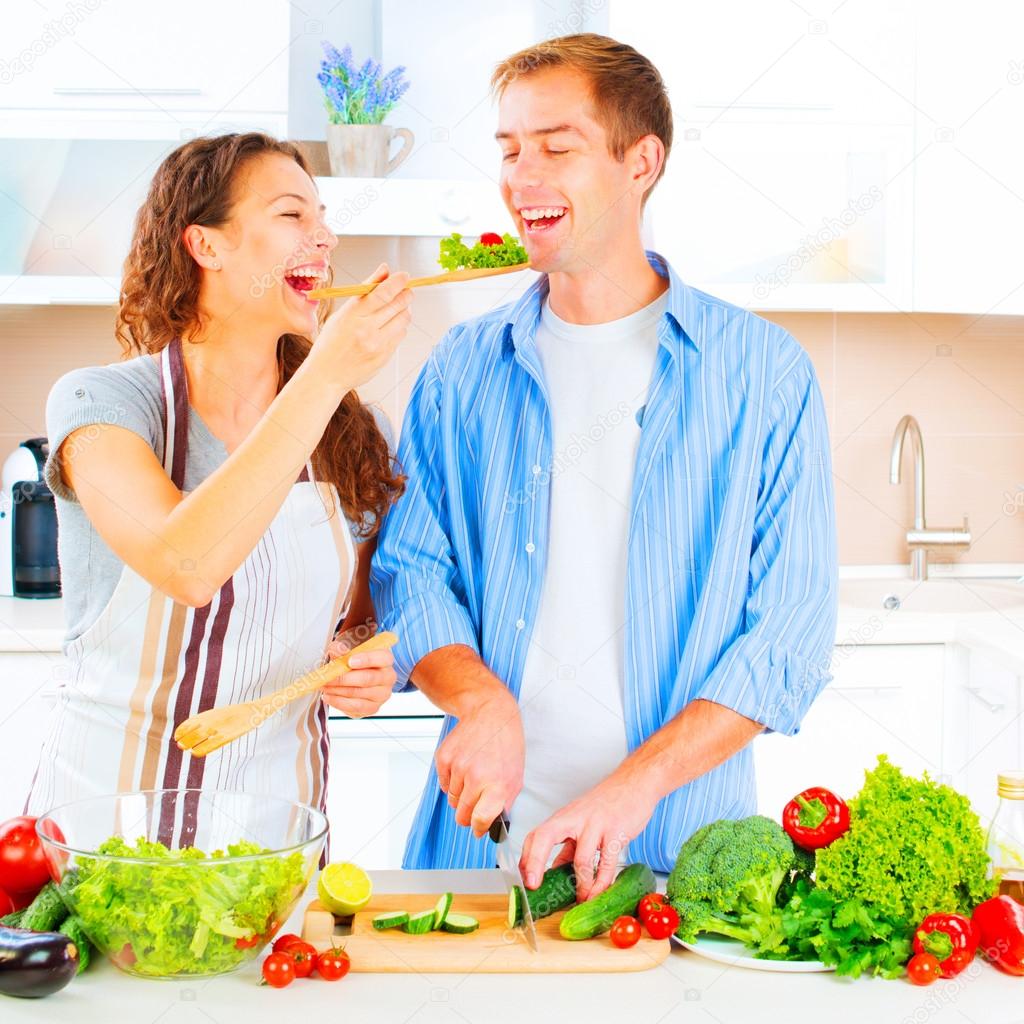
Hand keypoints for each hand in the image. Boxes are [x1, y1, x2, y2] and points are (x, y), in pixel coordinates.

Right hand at [310, 264, 412, 389]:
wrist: (326, 376)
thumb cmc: (331, 342)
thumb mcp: (341, 314)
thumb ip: (364, 292)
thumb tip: (385, 269)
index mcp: (352, 316)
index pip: (381, 294)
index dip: (397, 282)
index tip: (405, 276)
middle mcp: (366, 330)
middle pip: (396, 305)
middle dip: (405, 294)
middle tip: (407, 290)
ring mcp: (377, 345)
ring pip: (403, 320)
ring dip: (405, 310)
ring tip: (399, 307)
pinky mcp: (385, 357)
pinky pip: (400, 335)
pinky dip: (400, 327)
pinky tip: (391, 325)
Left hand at [320, 631, 396, 717]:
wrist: (360, 676)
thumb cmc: (357, 662)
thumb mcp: (350, 651)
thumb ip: (343, 649)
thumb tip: (336, 650)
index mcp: (385, 660)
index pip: (382, 658)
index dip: (367, 659)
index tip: (350, 661)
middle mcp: (388, 678)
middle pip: (368, 679)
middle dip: (344, 678)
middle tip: (327, 677)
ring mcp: (382, 695)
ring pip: (359, 694)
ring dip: (338, 691)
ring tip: (324, 687)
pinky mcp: (373, 708)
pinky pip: (355, 708)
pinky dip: (339, 702)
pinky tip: (328, 696)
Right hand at [435, 690, 524, 837]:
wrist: (490, 713)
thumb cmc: (506, 743)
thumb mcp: (516, 775)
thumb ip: (504, 802)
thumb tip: (492, 824)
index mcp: (497, 785)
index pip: (480, 821)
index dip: (479, 828)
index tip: (479, 829)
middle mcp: (476, 778)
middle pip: (462, 815)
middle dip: (468, 815)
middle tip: (476, 803)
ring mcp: (458, 767)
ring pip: (451, 800)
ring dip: (460, 795)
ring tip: (473, 776)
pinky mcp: (444, 758)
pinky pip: (443, 784)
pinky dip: (451, 781)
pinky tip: (464, 766)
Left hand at [519, 771, 659, 900]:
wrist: (634, 783)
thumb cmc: (607, 804)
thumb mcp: (582, 822)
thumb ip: (569, 846)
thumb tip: (554, 871)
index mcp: (564, 817)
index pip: (537, 834)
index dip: (527, 857)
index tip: (526, 879)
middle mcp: (575, 819)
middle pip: (545, 836)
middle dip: (535, 863)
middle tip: (535, 886)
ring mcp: (596, 825)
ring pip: (581, 858)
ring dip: (580, 884)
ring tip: (582, 898)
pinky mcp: (616, 832)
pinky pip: (607, 863)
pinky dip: (601, 882)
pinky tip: (599, 891)